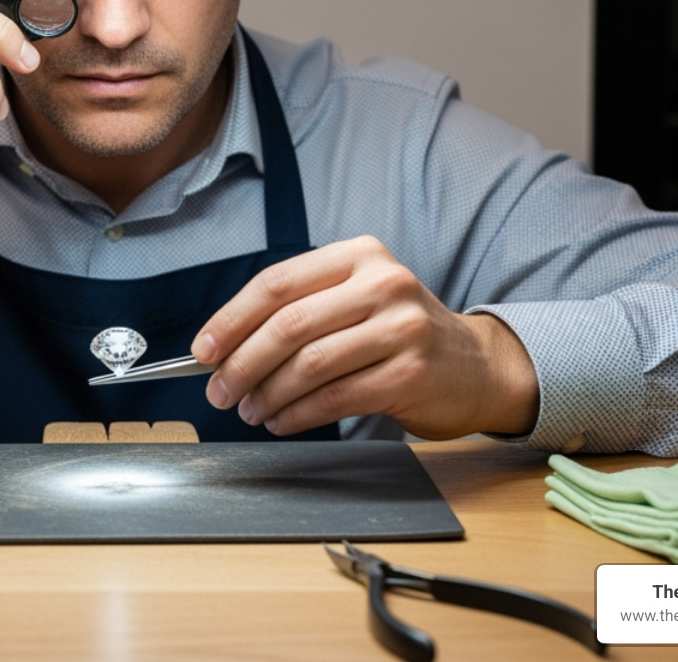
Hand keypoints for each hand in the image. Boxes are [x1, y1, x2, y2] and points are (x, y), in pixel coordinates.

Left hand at [191, 236, 538, 438]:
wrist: (475, 366)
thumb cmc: (397, 334)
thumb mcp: (355, 300)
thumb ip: (299, 312)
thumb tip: (222, 349)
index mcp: (358, 255)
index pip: (276, 284)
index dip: (231, 320)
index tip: (202, 352)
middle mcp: (382, 283)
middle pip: (288, 325)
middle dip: (242, 364)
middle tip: (218, 392)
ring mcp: (402, 327)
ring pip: (309, 364)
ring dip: (267, 394)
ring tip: (249, 410)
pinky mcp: (411, 373)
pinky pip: (335, 397)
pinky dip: (297, 414)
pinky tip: (281, 422)